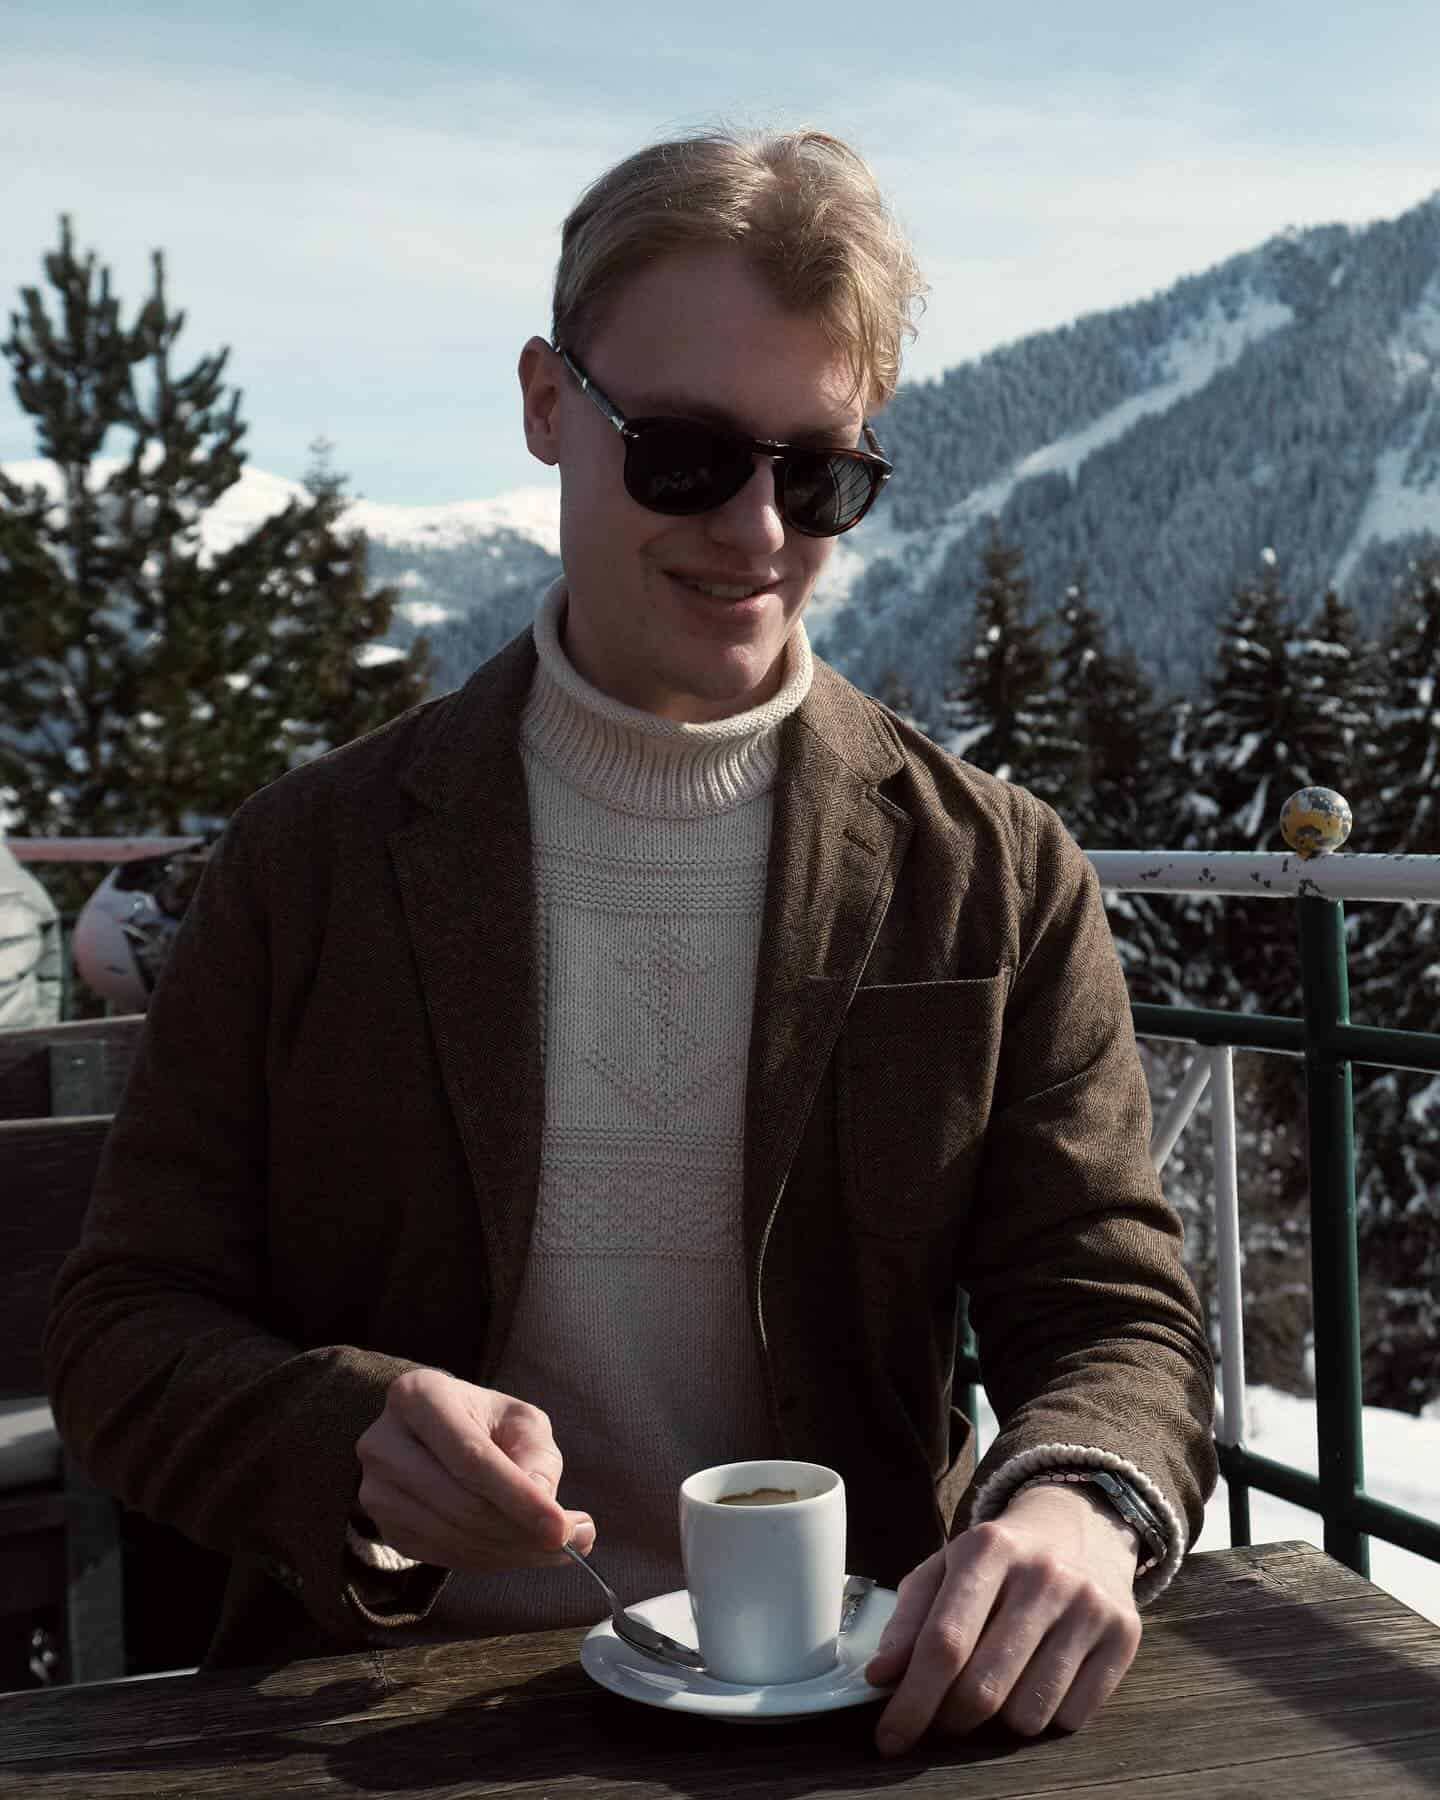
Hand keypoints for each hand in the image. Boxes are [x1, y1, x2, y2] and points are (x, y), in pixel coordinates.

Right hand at [355, 1368, 594, 1572]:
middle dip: (523, 1532)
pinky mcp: (384, 1525)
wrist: (433, 1432)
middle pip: (461, 1503)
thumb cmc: (483, 1420)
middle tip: (574, 1542)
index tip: (562, 1530)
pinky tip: (520, 1550)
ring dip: (513, 1553)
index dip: (519, 1498)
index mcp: (418, 1395)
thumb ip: (536, 1458)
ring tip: (558, 1548)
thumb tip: (546, 1513)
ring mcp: (376, 1488)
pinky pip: (444, 1556)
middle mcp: (384, 1442)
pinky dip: (490, 1561)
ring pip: (453, 1537)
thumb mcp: (519, 1420)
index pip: (471, 1458)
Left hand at [863, 1481, 1141, 1754]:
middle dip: (950, 1719)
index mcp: (988, 1548)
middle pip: (983, 1688)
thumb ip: (908, 1619)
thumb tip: (880, 1677)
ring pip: (1027, 1714)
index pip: (944, 1643)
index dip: (913, 1701)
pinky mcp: (1123, 1634)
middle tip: (943, 1716)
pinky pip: (1071, 1718)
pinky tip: (1038, 1678)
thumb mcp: (945, 1568)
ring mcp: (1088, 1605)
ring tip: (996, 1684)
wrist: (1079, 1525)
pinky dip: (1045, 1716)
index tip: (890, 1739)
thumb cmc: (999, 1557)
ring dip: (999, 1720)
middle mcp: (1042, 1574)